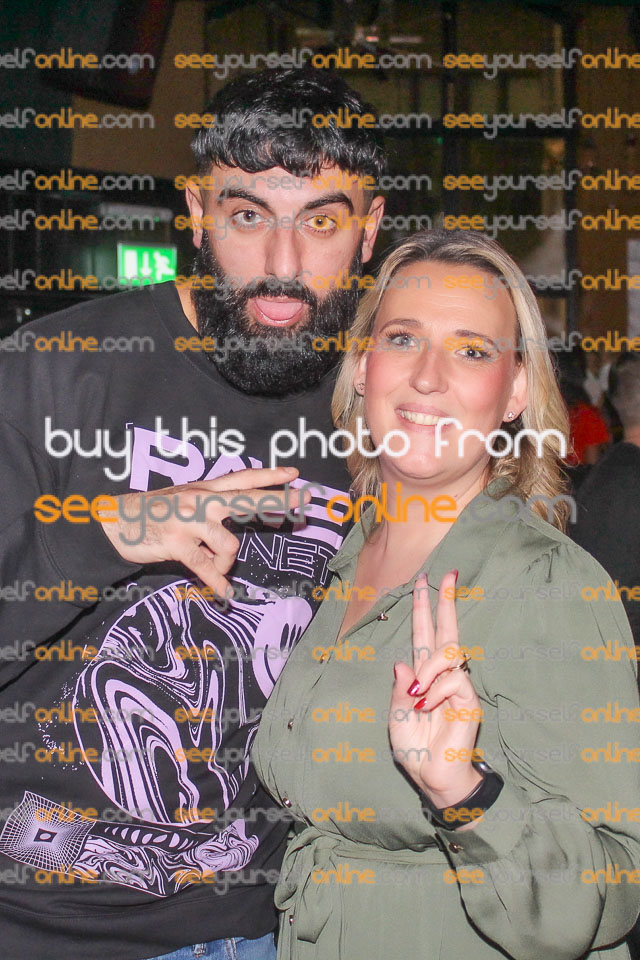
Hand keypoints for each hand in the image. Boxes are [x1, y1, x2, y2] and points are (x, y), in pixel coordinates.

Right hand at [100, 466, 305, 597]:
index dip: (270, 476)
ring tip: (215, 570)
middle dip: (278, 501)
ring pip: (229, 546)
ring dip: (226, 564)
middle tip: (304, 502)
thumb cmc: (153, 512)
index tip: (295, 473)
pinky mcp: (177, 543)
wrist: (113, 521)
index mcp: (205, 490)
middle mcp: (201, 501)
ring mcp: (189, 520)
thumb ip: (210, 504)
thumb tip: (237, 516)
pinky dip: (217, 582)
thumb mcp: (183, 499)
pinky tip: (225, 593)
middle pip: (248, 500)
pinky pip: (205, 567)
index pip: (243, 479)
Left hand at [389, 571, 482, 809]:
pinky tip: (427, 705)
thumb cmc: (415, 749)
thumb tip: (402, 660)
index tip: (426, 581)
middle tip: (447, 573)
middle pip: (446, 631)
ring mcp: (458, 686)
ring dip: (428, 667)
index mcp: (423, 676)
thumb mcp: (396, 717)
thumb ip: (398, 689)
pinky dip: (436, 689)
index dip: (425, 609)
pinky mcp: (469, 700)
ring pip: (447, 653)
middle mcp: (442, 676)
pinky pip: (453, 679)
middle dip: (445, 601)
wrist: (432, 777)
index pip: (425, 635)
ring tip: (418, 693)